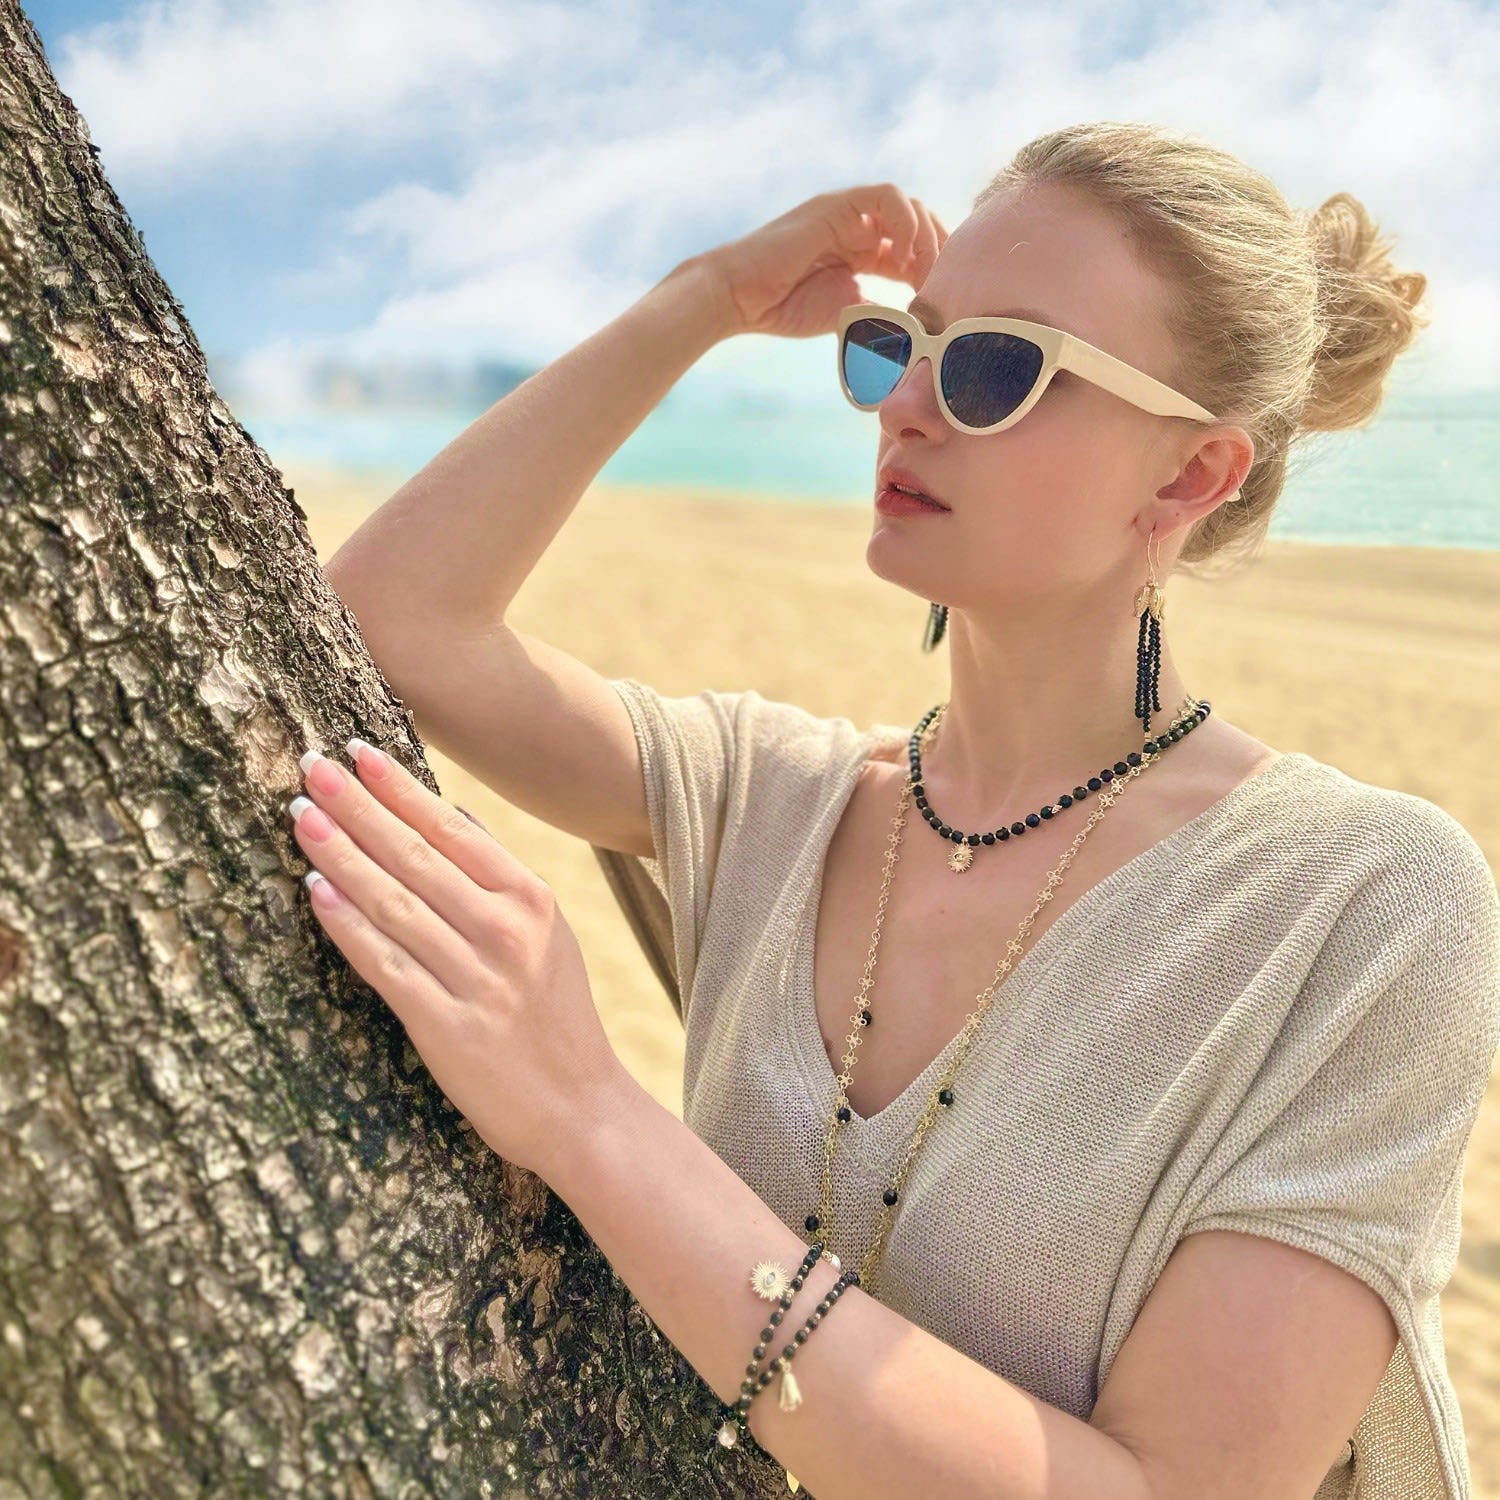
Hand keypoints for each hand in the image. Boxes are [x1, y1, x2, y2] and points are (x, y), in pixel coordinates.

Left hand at [285, 738, 633, 1182]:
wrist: (581, 1108)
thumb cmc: (556, 1018)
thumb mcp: (548, 935)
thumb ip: (500, 881)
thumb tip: (450, 818)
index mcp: (532, 900)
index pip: (452, 829)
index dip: (399, 789)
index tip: (358, 752)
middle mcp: (506, 931)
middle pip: (415, 856)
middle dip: (357, 807)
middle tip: (310, 767)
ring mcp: (477, 978)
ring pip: (393, 902)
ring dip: (340, 854)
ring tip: (301, 816)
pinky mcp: (447, 1026)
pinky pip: (385, 963)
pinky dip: (347, 924)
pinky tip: (315, 890)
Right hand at [696, 182, 949, 339]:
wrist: (740, 299)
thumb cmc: (783, 308)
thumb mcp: (847, 311)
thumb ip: (882, 309)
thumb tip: (918, 323)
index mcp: (863, 251)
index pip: (915, 249)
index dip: (935, 270)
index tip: (943, 300)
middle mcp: (860, 226)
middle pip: (920, 223)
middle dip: (939, 250)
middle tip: (944, 285)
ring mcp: (849, 212)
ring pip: (909, 206)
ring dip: (926, 237)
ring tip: (924, 274)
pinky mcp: (837, 205)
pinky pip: (887, 196)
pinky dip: (906, 222)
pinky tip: (904, 256)